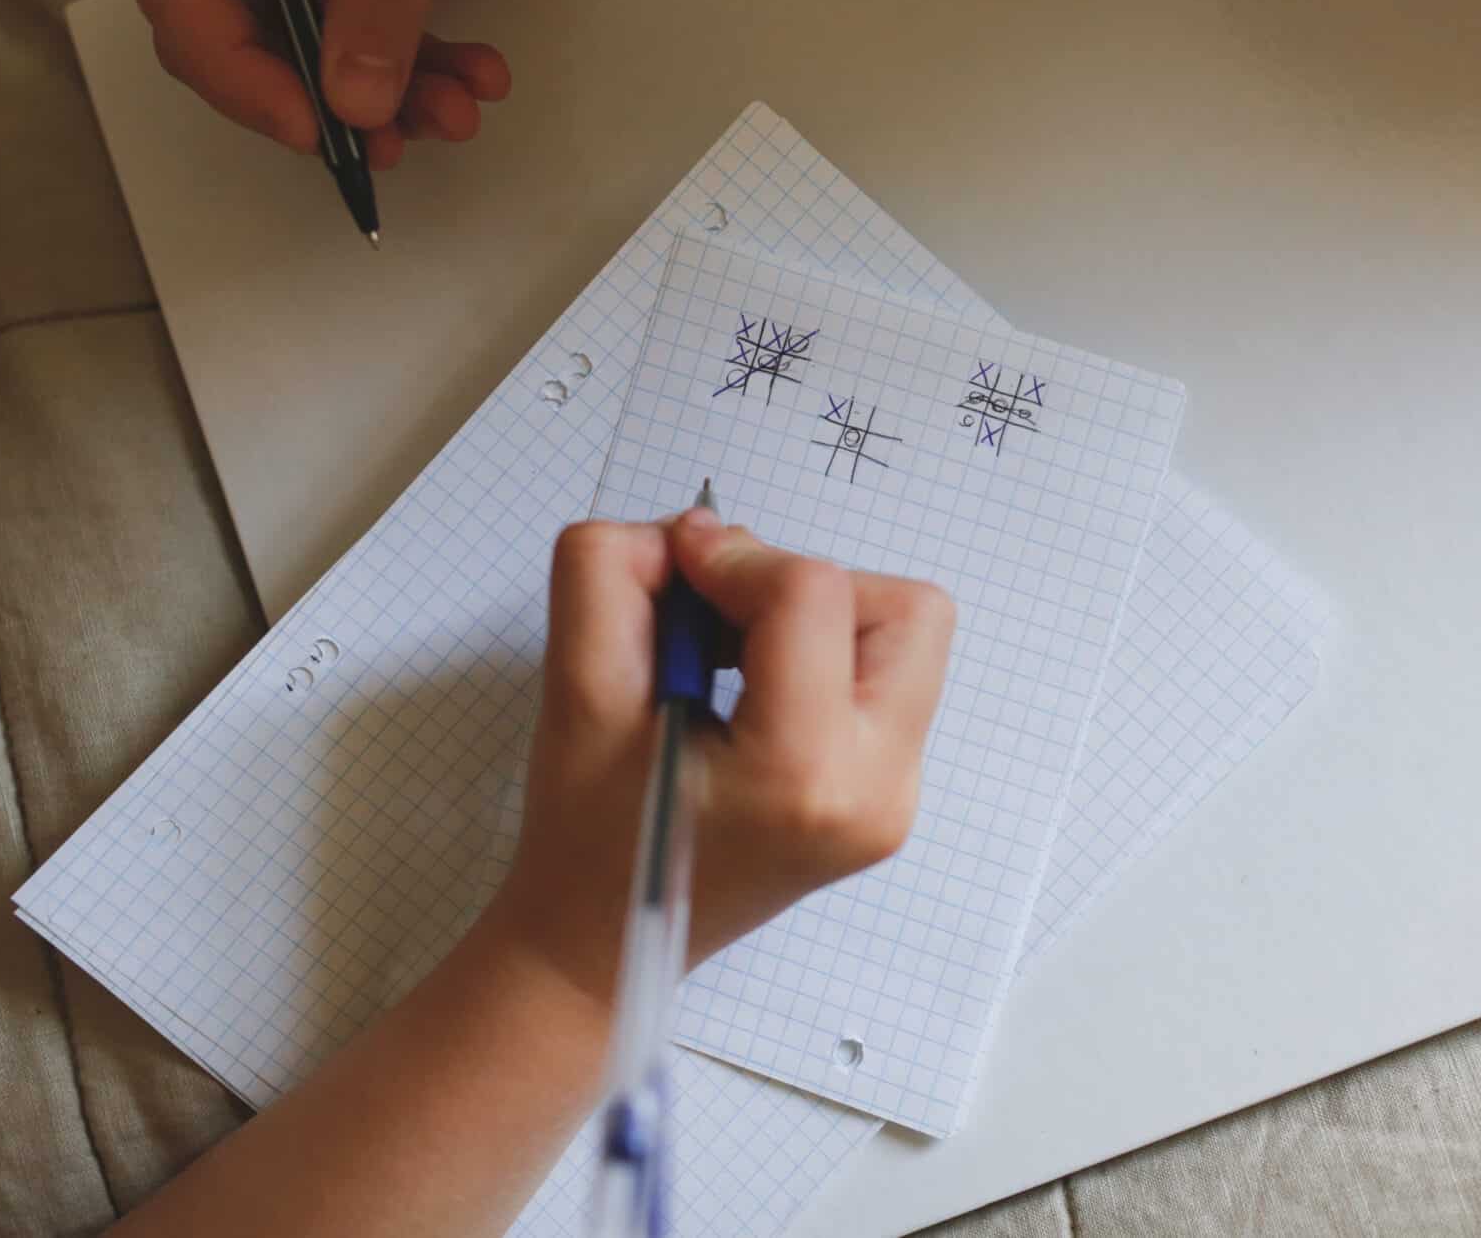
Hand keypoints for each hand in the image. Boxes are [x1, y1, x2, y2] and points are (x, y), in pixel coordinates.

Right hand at [132, 0, 590, 167]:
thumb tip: (353, 99)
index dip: (232, 63)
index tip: (306, 123)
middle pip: (242, 28)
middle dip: (314, 93)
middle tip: (384, 142)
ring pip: (318, 45)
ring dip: (383, 95)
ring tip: (454, 115)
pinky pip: (380, 30)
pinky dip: (424, 66)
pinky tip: (478, 77)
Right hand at [484, 511, 954, 1003]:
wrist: (602, 947)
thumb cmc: (585, 834)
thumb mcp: (575, 689)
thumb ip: (610, 573)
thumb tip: (691, 533)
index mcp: (804, 774)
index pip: (812, 593)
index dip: (734, 557)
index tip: (673, 574)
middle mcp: (877, 791)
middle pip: (902, 608)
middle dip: (806, 587)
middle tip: (719, 620)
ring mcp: (896, 801)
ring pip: (904, 636)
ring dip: (817, 618)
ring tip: (729, 659)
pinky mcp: (890, 796)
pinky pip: (886, 677)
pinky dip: (821, 656)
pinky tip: (749, 692)